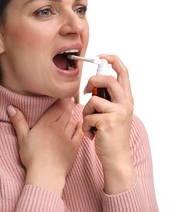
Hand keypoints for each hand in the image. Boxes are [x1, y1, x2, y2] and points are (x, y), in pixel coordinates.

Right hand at [7, 98, 83, 196]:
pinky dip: (79, 127)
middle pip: (66, 111)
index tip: (62, 94)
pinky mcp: (74, 147)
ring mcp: (68, 137)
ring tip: (72, 110)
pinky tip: (78, 124)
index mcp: (46, 123)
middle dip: (68, 104)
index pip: (57, 106)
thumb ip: (18, 121)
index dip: (61, 99)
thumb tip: (11, 107)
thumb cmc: (32, 157)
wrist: (46, 175)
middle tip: (69, 99)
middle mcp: (59, 127)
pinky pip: (79, 133)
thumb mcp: (22, 137)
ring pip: (73, 120)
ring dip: (73, 114)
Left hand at [82, 55, 135, 193]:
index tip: (101, 56)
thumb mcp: (114, 113)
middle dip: (92, 82)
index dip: (112, 60)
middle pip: (108, 80)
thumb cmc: (111, 134)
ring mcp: (118, 113)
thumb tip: (92, 85)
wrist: (116, 157)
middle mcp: (125, 104)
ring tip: (91, 123)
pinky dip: (85, 126)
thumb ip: (107, 98)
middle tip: (86, 91)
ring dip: (86, 113)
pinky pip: (87, 117)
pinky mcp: (108, 122)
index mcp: (127, 99)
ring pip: (92, 101)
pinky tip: (92, 134)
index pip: (123, 72)